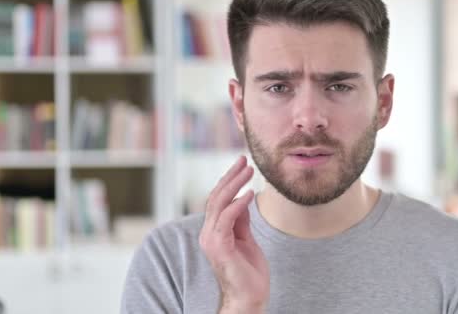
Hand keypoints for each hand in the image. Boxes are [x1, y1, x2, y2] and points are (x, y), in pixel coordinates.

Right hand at [199, 156, 269, 312]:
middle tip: (244, 160)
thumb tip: (243, 198)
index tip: (241, 164)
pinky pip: (226, 220)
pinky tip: (248, 194)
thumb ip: (242, 220)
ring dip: (235, 185)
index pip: (217, 199)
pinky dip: (238, 205)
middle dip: (231, 176)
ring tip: (249, 171)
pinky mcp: (219, 247)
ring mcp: (211, 240)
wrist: (249, 297)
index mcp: (213, 231)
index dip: (229, 180)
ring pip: (219, 204)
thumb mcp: (246, 238)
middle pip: (216, 197)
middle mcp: (208, 233)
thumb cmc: (249, 271)